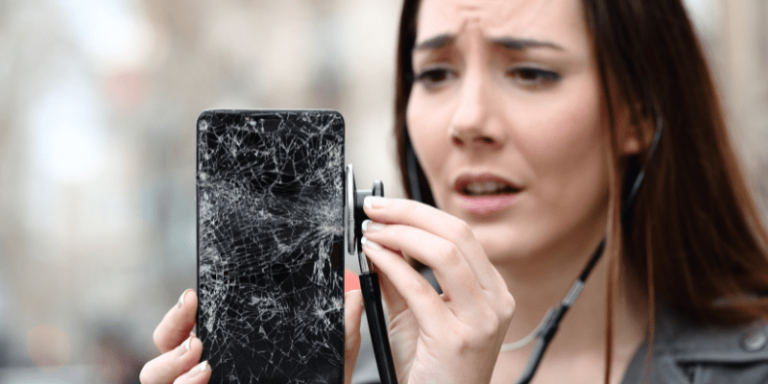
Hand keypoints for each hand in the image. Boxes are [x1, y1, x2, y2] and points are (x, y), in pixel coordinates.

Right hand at [139, 288, 365, 383]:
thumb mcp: (328, 365)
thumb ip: (341, 333)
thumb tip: (353, 297)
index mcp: (227, 348)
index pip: (186, 325)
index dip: (180, 312)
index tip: (193, 297)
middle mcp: (204, 370)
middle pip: (162, 348)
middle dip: (170, 336)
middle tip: (198, 338)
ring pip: (154, 377)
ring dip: (169, 367)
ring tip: (202, 366)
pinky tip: (202, 381)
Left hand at [361, 197, 515, 383]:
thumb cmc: (431, 369)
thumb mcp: (415, 315)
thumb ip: (402, 277)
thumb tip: (382, 238)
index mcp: (492, 291)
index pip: (460, 234)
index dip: (420, 212)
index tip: (387, 206)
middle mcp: (495, 302)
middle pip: (457, 234)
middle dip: (409, 214)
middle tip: (375, 208)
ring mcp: (480, 321)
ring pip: (445, 253)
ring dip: (400, 234)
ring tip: (372, 231)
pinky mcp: (455, 339)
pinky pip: (420, 289)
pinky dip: (393, 265)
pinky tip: (374, 256)